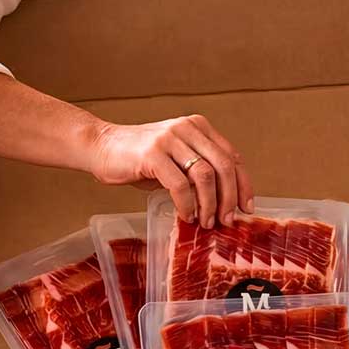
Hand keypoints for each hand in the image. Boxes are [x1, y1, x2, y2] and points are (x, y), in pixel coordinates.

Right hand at [90, 116, 251, 226]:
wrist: (101, 147)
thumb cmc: (139, 159)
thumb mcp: (176, 159)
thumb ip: (198, 171)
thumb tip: (225, 203)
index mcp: (198, 127)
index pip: (232, 156)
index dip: (243, 184)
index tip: (247, 208)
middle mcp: (187, 128)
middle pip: (223, 165)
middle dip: (230, 197)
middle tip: (228, 220)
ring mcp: (170, 139)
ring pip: (205, 175)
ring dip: (209, 204)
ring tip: (206, 222)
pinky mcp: (152, 154)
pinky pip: (179, 184)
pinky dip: (187, 204)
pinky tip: (186, 216)